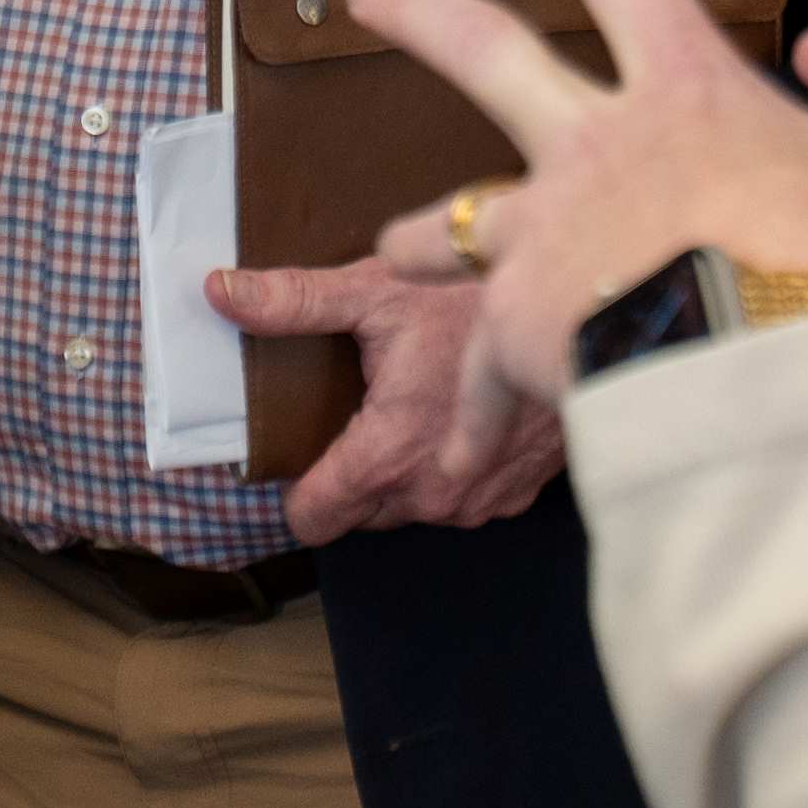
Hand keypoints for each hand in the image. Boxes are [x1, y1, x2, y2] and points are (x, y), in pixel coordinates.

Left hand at [208, 245, 571, 539]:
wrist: (588, 306)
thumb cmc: (477, 293)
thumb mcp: (376, 289)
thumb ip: (293, 301)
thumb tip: (219, 293)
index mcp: (388, 452)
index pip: (314, 518)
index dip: (296, 489)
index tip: (301, 452)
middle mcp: (433, 493)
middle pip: (362, 511)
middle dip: (354, 472)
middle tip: (367, 409)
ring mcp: (479, 500)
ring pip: (412, 508)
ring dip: (406, 472)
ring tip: (417, 407)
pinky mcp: (516, 494)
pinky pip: (463, 500)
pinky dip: (453, 467)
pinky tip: (459, 418)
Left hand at [326, 0, 807, 484]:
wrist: (761, 385)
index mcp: (682, 99)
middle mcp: (591, 151)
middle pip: (486, 56)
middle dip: (420, 12)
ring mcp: (543, 244)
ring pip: (457, 222)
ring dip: (424, 233)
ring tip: (388, 249)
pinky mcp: (517, 340)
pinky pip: (483, 382)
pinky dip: (475, 415)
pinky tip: (458, 458)